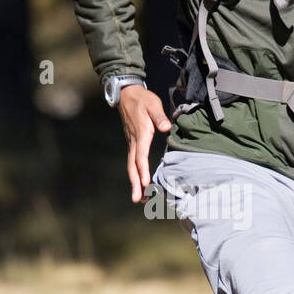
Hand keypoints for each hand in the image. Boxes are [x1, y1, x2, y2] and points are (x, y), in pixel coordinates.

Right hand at [120, 85, 171, 202]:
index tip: (145, 183)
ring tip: (138, 198)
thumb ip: (159, 116)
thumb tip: (166, 127)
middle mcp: (134, 141)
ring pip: (131, 165)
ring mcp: (132, 143)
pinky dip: (135, 174)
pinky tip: (139, 184)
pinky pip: (133, 161)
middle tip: (137, 199)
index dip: (143, 170)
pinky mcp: (132, 143)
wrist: (127, 94)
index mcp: (141, 133)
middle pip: (133, 165)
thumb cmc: (142, 99)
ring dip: (134, 182)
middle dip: (135, 183)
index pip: (141, 155)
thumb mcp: (153, 104)